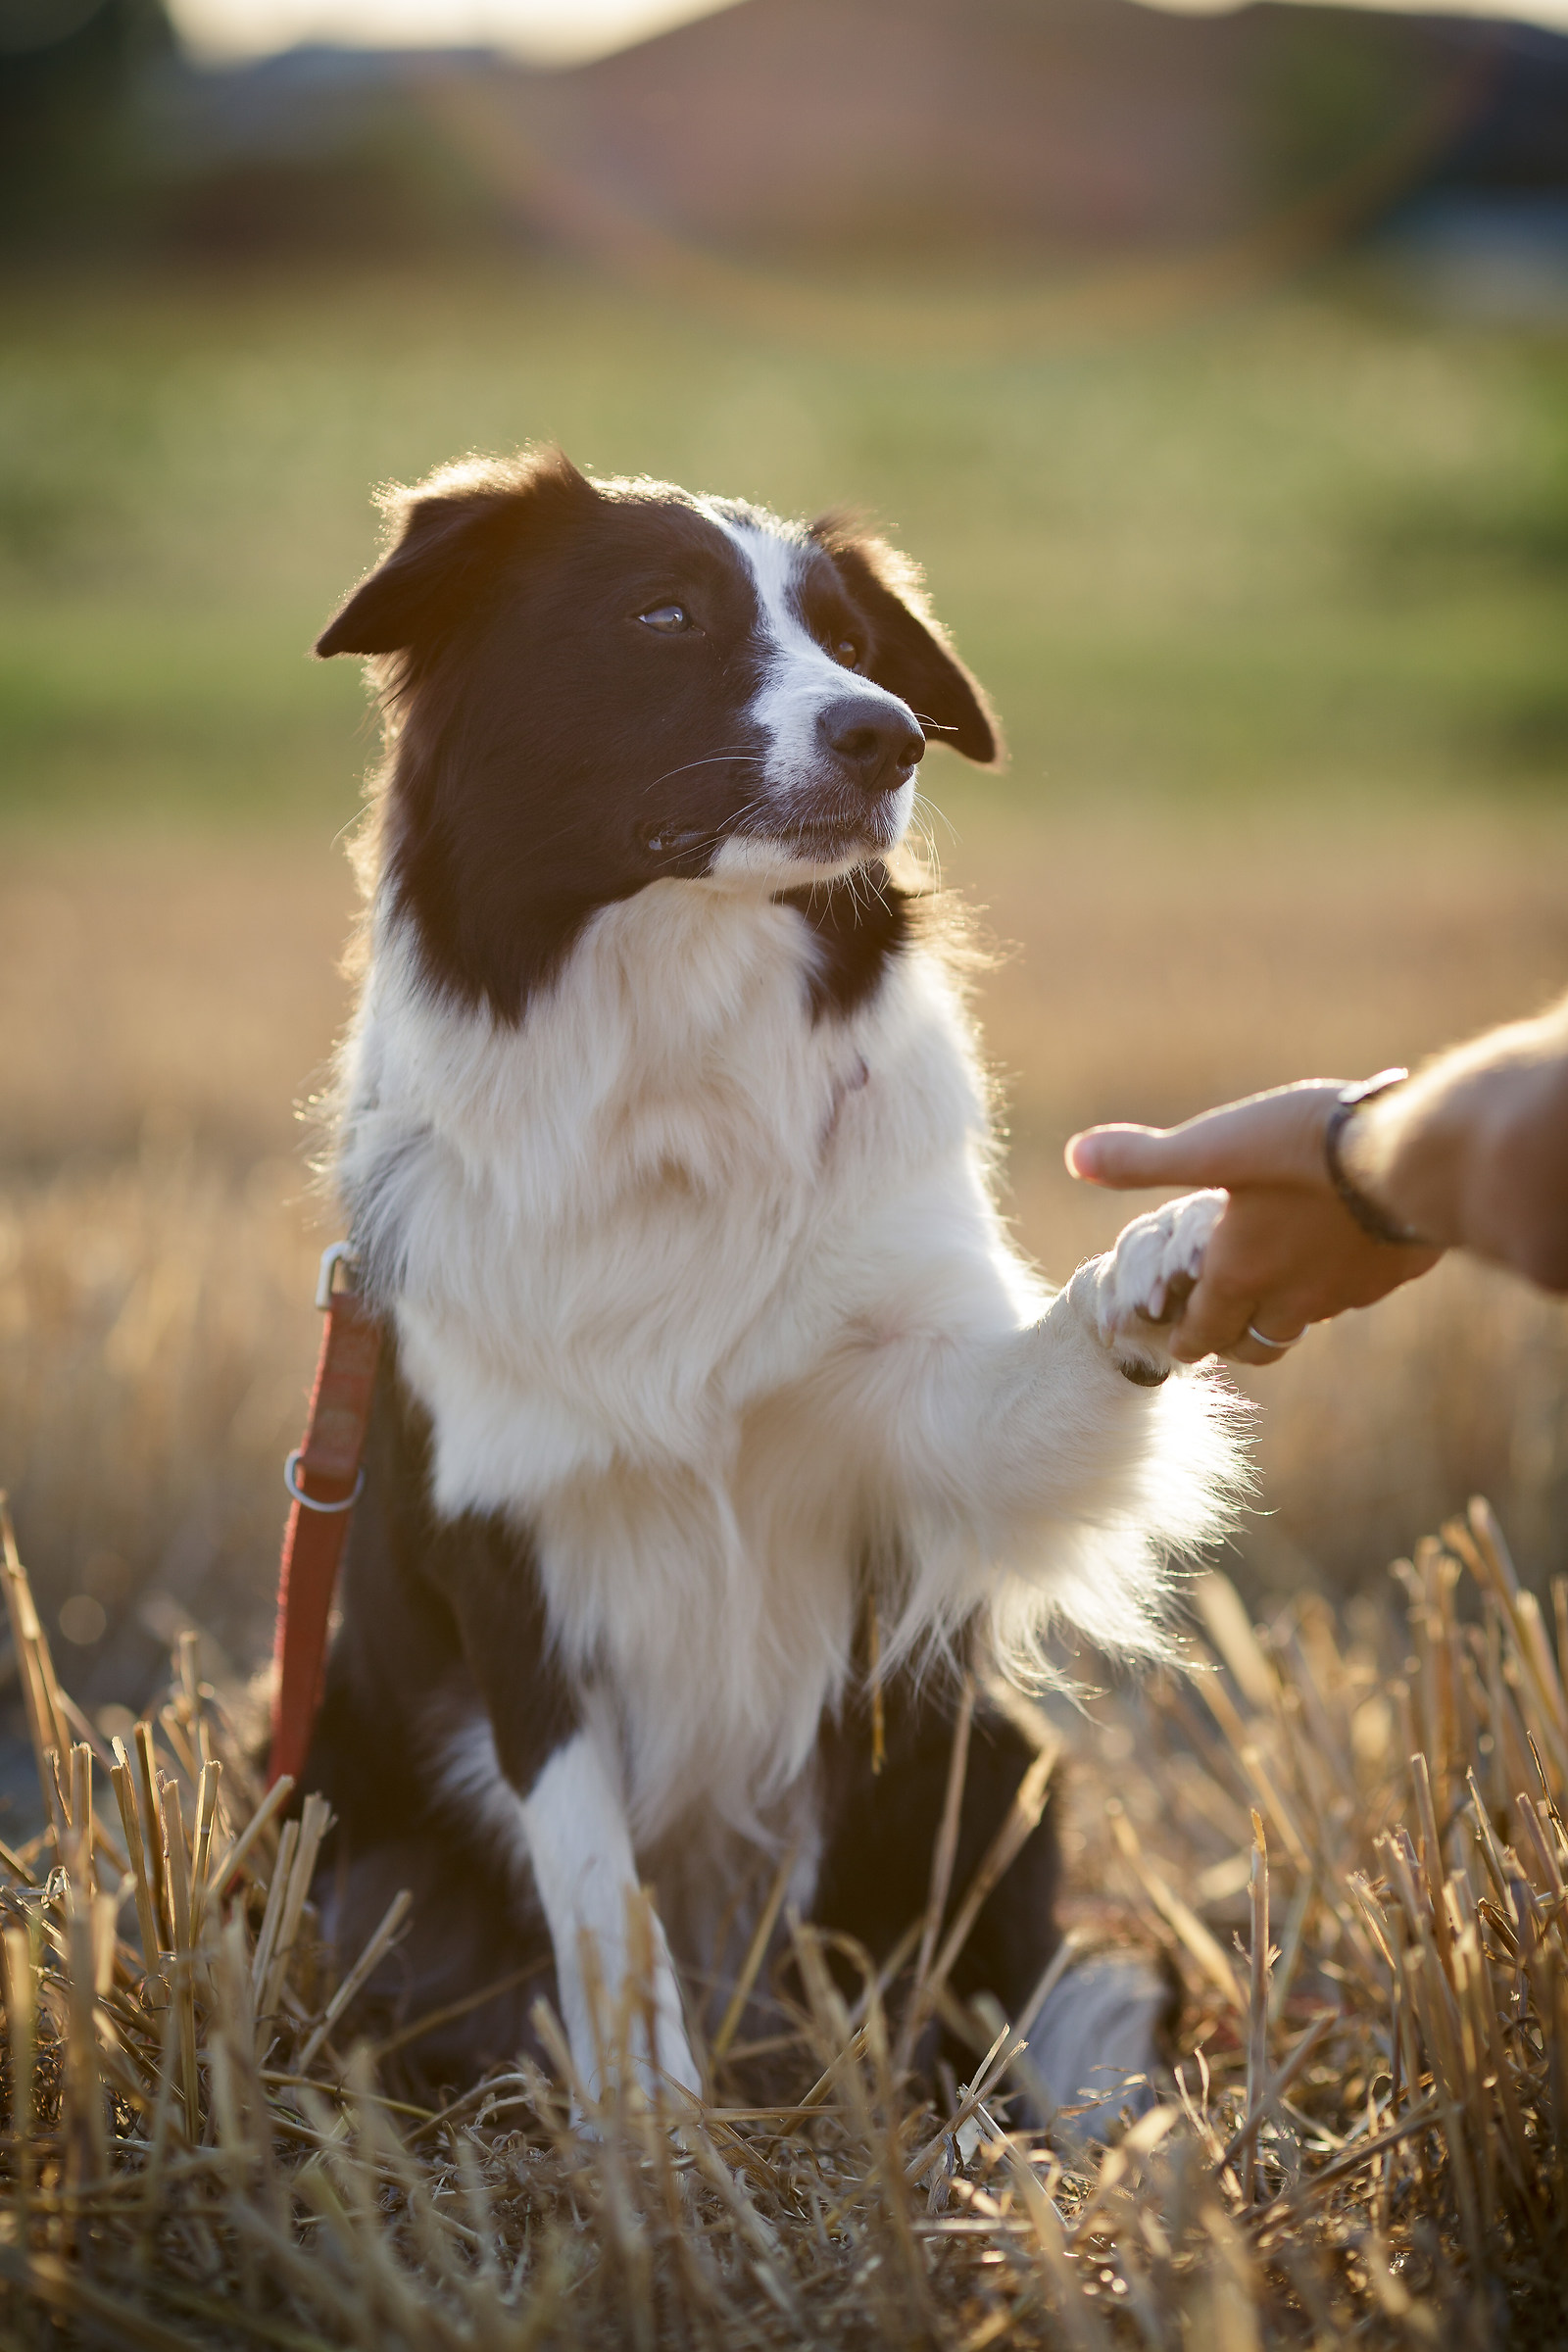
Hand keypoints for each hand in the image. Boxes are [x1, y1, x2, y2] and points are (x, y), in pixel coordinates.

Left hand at [1065, 1083, 1443, 1366]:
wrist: (1418, 1157)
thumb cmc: (1305, 1149)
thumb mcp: (1216, 1146)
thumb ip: (1146, 1160)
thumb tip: (1074, 1156)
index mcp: (1240, 1273)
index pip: (1203, 1331)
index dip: (1185, 1340)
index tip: (1178, 1346)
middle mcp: (1293, 1296)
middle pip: (1256, 1344)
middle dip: (1232, 1339)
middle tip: (1221, 1328)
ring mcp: (1349, 1292)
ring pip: (1308, 1319)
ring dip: (1287, 1311)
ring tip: (1279, 1287)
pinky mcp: (1395, 1273)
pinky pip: (1359, 1291)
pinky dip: (1342, 1281)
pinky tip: (1345, 1250)